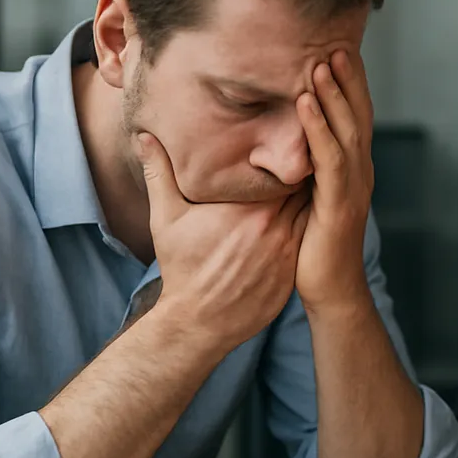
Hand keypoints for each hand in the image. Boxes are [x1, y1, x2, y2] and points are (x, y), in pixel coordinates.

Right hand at [138, 132, 310, 354]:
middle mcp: (273, 227)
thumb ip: (160, 173)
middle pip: (302, 188)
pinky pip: (310, 240)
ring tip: (313, 185)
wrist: (200, 322)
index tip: (287, 138)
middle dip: (303, 173)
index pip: (283, 168)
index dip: (288, 153)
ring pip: (310, 213)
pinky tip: (310, 220)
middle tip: (304, 156)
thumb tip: (145, 136)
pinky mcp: (293, 271)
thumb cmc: (182, 267)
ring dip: (311, 200)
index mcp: (248, 208)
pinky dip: (311, 228)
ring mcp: (287, 251)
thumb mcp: (166, 219)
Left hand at [294, 50, 374, 313]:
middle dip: (348, 79)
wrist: (330, 291)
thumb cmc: (314, 246)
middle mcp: (360, 172)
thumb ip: (303, 169)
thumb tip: (280, 142)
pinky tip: (307, 104)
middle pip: (358, 115)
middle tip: (335, 43)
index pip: (355, 117)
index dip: (348, 84)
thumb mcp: (308, 199)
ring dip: (334, 95)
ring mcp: (353, 188)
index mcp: (353, 169)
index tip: (336, 50)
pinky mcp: (339, 205)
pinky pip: (330, 159)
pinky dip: (319, 128)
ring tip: (320, 62)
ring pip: (348, 131)